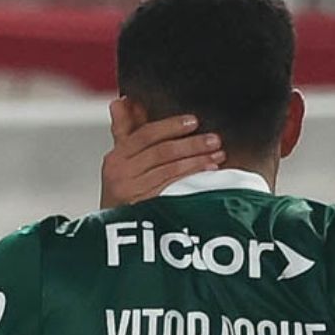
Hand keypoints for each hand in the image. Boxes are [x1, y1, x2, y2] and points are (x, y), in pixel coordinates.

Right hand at [99, 98, 225, 207]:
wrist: (116, 233)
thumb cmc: (124, 191)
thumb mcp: (122, 161)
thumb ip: (126, 130)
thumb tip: (122, 101)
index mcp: (116, 156)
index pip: (145, 134)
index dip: (171, 126)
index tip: (194, 121)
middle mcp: (121, 172)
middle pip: (161, 151)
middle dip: (191, 144)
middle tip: (214, 139)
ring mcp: (132, 192)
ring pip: (170, 169)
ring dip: (197, 160)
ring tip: (218, 154)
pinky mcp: (146, 208)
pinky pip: (174, 187)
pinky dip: (193, 177)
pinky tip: (209, 173)